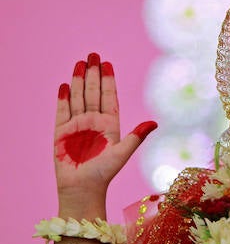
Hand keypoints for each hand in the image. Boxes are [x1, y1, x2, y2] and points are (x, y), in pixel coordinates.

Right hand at [54, 52, 155, 218]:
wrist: (82, 189)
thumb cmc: (104, 174)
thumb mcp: (123, 153)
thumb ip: (136, 136)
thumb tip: (154, 122)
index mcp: (110, 124)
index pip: (109, 96)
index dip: (108, 80)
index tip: (107, 63)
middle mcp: (93, 121)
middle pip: (92, 92)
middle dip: (93, 73)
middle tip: (93, 54)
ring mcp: (77, 126)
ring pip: (78, 97)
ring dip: (78, 80)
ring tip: (79, 63)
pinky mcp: (61, 133)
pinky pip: (62, 112)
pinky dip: (63, 98)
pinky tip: (64, 85)